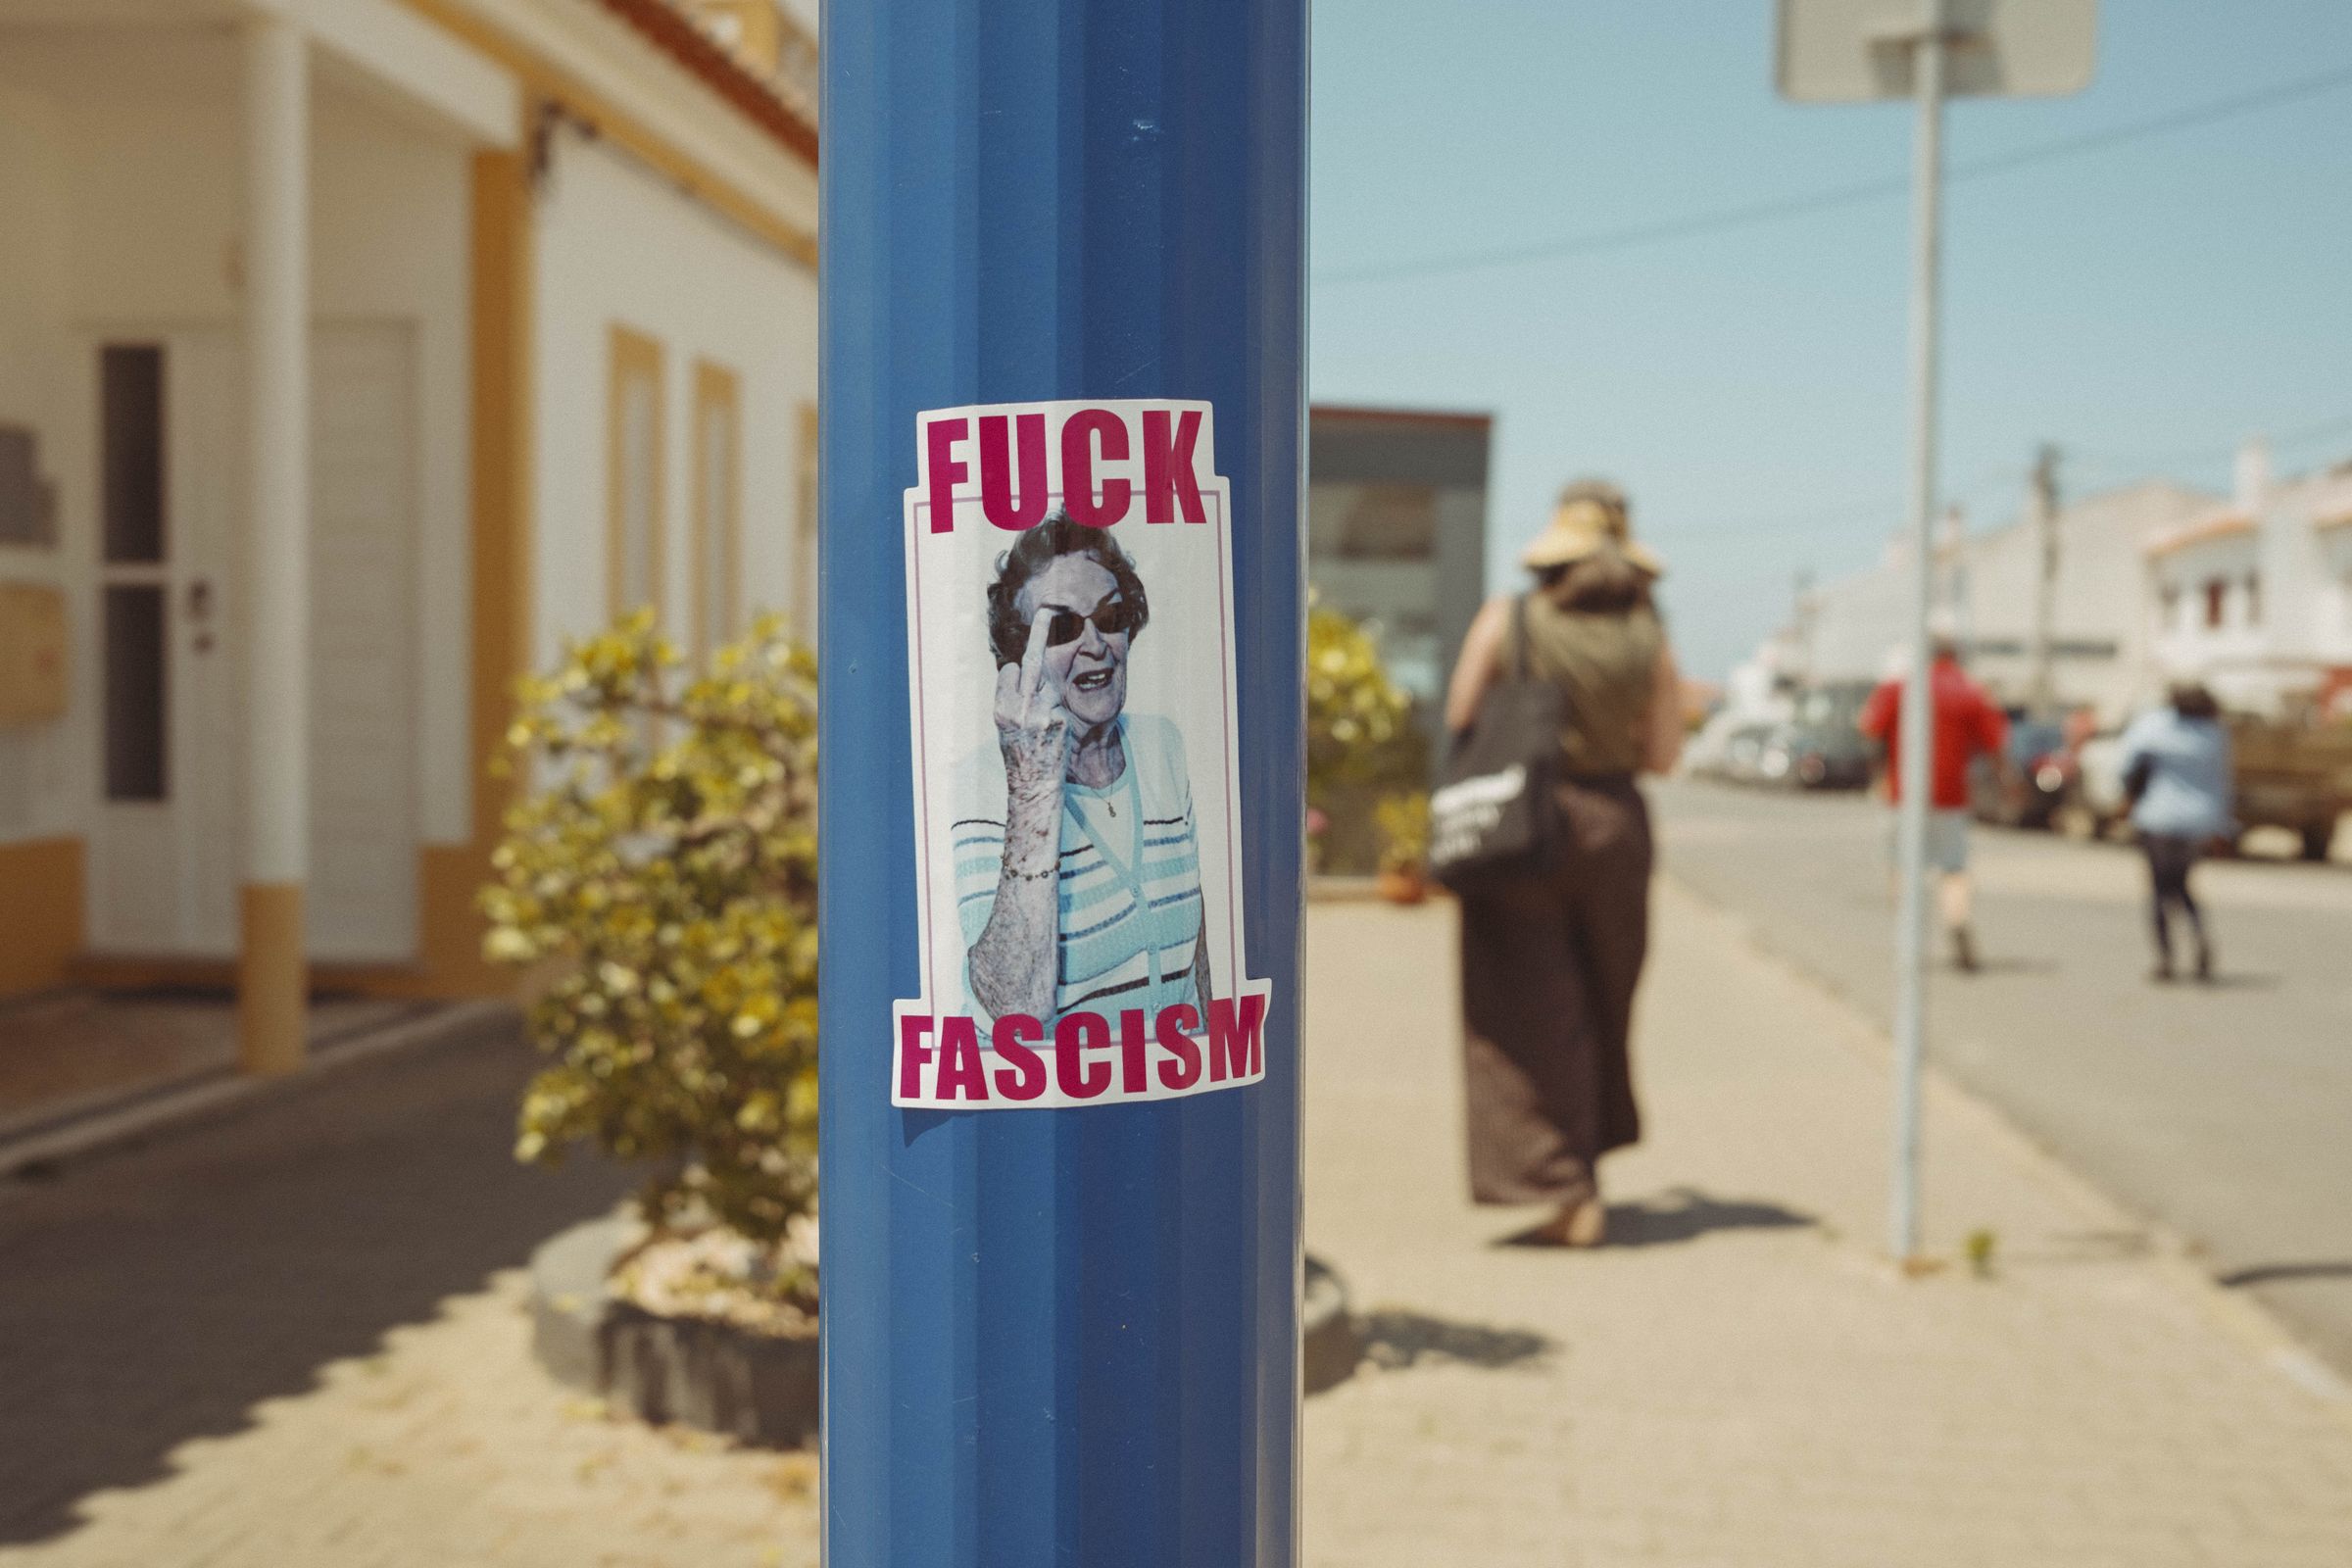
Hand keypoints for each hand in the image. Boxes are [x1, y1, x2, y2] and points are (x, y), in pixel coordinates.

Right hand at [995, 606, 1070, 797]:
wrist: (1034, 784)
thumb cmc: (1019, 753)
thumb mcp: (1006, 724)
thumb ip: (1014, 698)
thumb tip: (1024, 672)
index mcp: (1001, 706)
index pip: (1012, 669)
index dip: (1018, 675)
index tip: (1021, 680)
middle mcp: (1019, 707)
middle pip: (1032, 659)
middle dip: (1041, 631)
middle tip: (1050, 608)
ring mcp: (1041, 713)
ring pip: (1048, 685)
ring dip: (1047, 699)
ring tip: (1041, 727)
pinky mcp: (1059, 720)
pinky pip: (1059, 704)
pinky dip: (1057, 715)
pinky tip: (1052, 735)